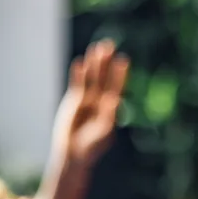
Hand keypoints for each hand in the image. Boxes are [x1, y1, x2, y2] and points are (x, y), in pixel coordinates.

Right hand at [52, 40, 129, 166]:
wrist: (74, 153)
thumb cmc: (92, 146)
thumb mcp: (103, 132)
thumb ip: (109, 116)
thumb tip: (115, 100)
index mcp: (110, 108)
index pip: (116, 87)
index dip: (120, 74)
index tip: (124, 60)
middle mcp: (100, 101)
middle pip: (104, 78)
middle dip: (106, 62)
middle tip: (109, 45)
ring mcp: (87, 100)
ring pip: (91, 78)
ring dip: (94, 64)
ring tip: (96, 48)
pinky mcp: (74, 101)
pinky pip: (77, 85)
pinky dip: (78, 75)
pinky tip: (80, 63)